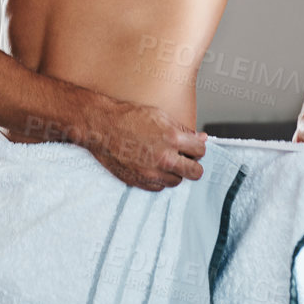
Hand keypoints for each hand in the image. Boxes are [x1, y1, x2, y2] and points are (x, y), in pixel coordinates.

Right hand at [81, 98, 206, 190]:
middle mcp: (164, 158)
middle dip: (193, 165)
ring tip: (163, 161)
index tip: (191, 147)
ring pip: (177, 181)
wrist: (102, 128)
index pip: (200, 151)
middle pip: (195, 172)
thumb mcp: (160, 116)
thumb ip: (183, 130)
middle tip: (185, 160)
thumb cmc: (129, 118)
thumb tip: (201, 138)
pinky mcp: (140, 181)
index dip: (197, 148)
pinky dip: (159, 179)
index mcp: (172, 138)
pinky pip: (159, 187)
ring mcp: (152, 172)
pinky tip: (151, 166)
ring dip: (174, 173)